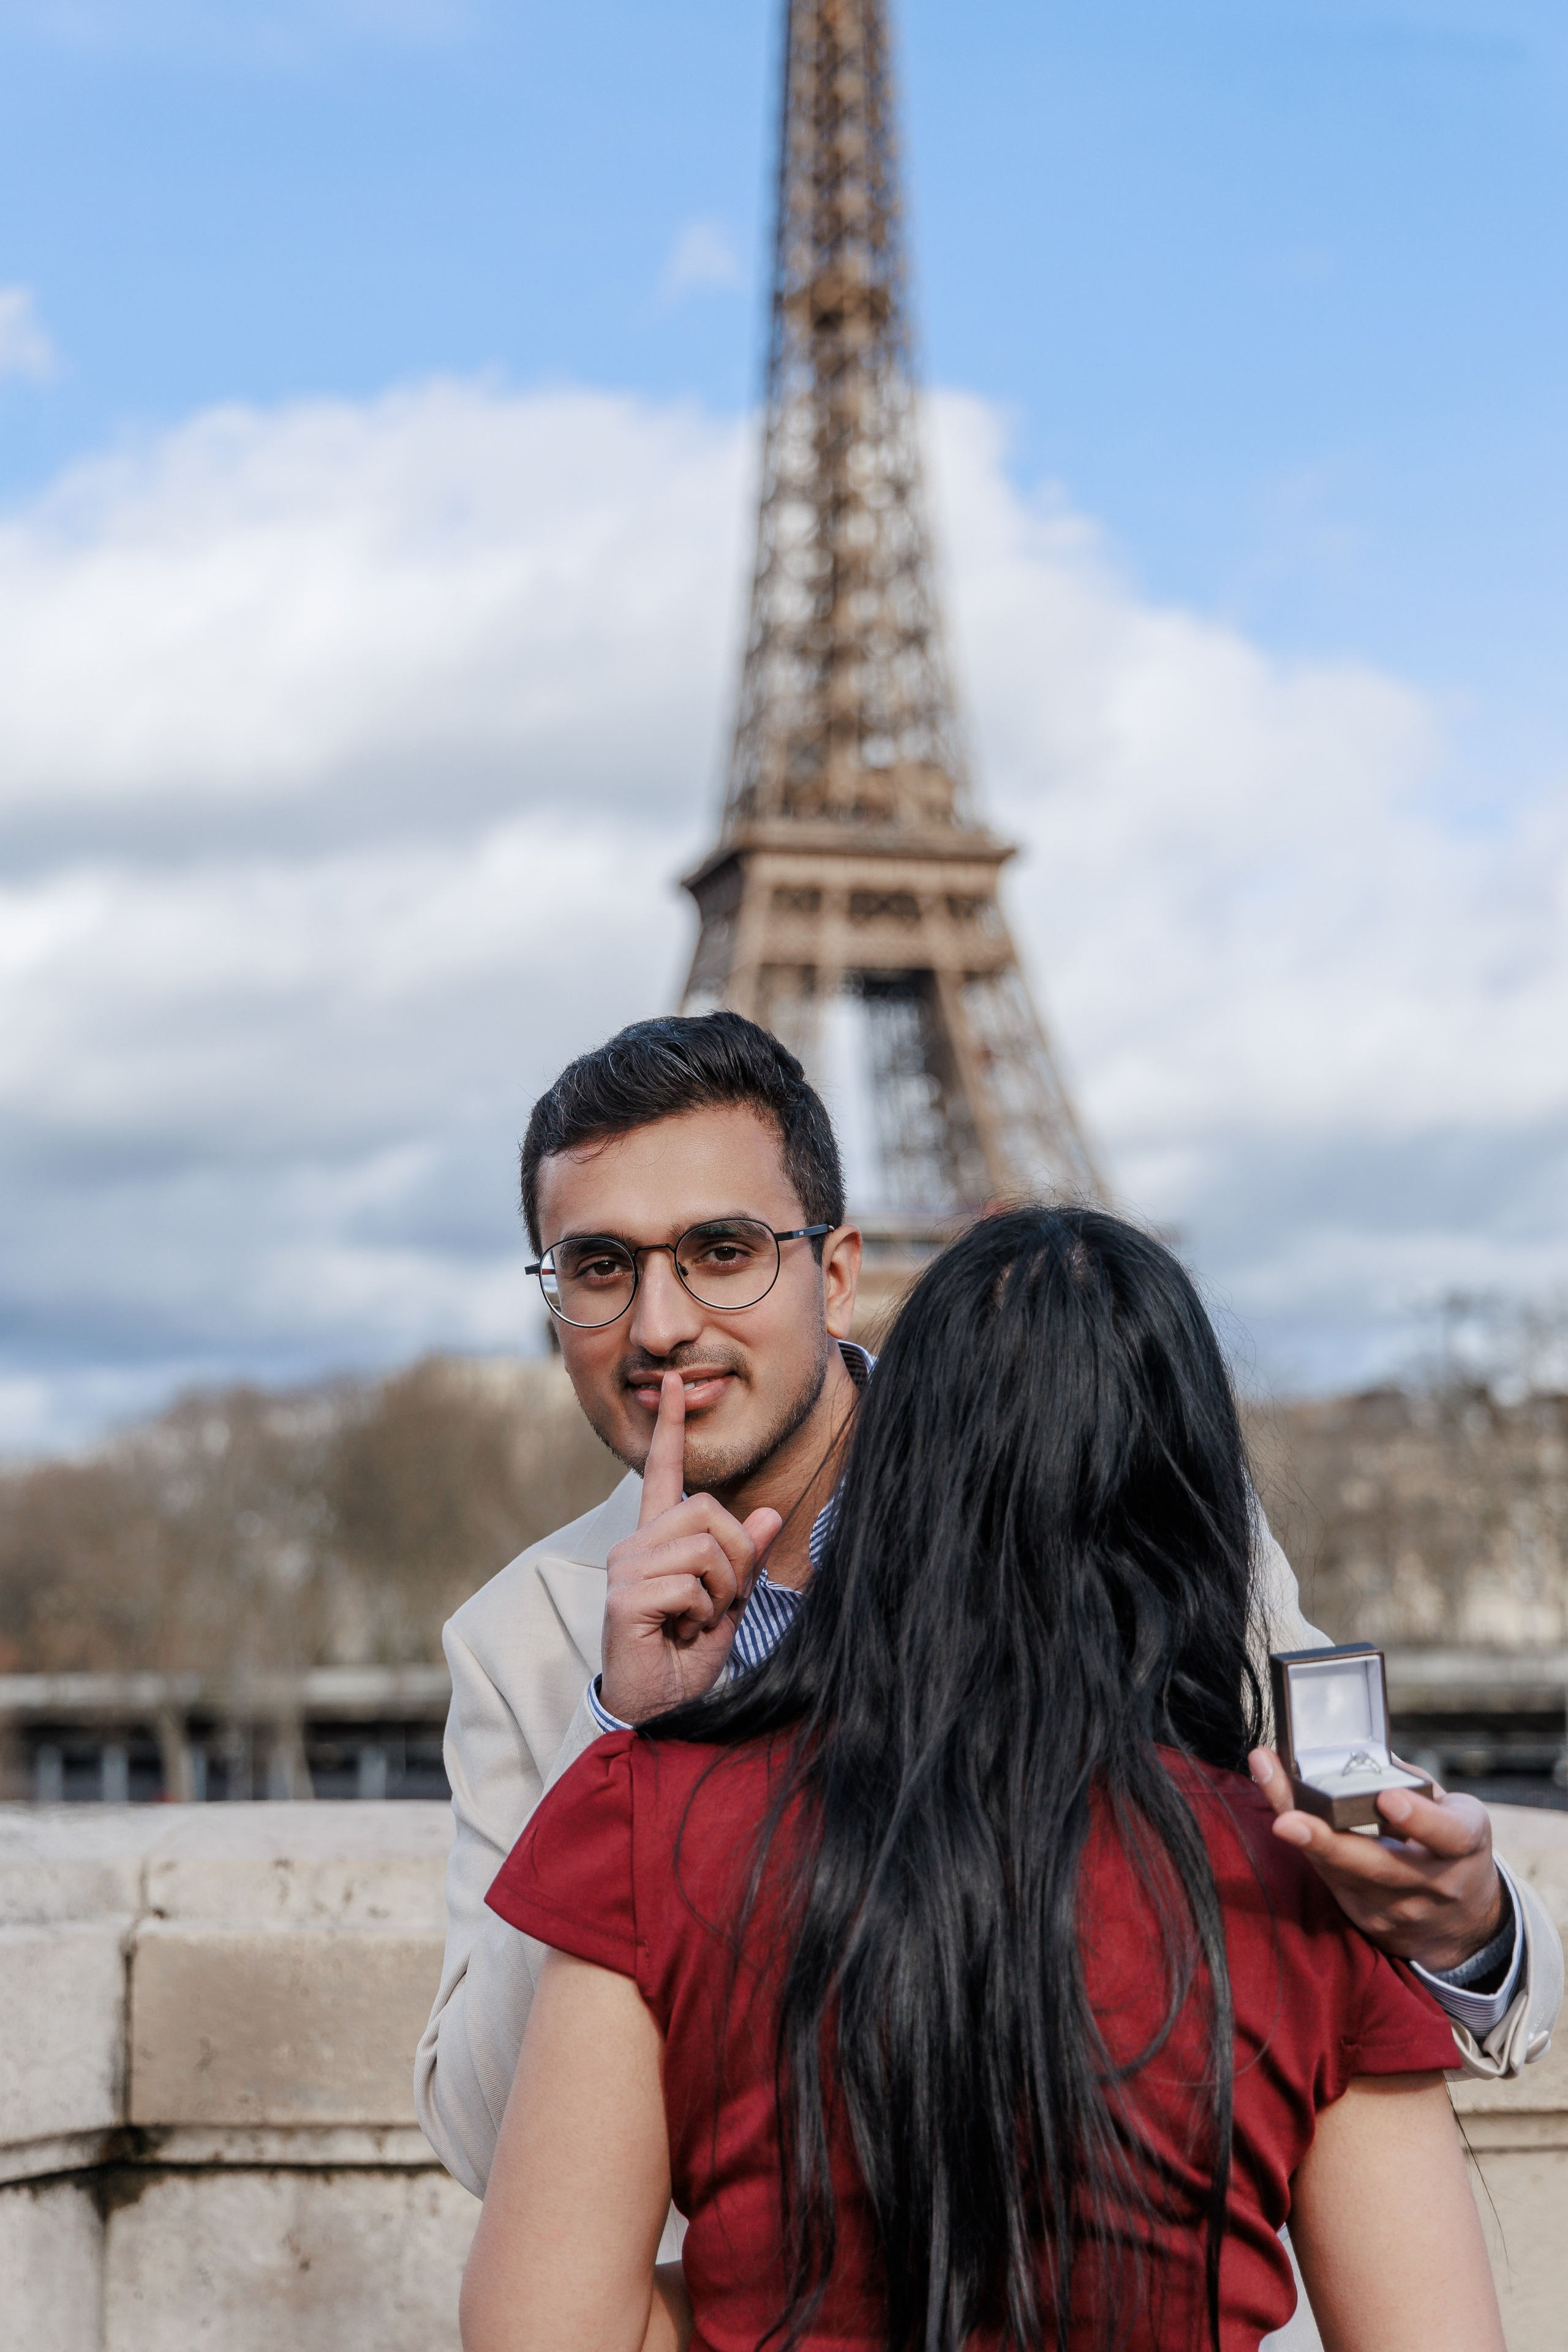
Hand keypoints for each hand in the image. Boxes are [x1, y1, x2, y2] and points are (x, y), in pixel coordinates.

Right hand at [599, 1372, 781, 1724]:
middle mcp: (635, 1545)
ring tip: (698, 1620)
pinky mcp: (625, 1597)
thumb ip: (745, 1558)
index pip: (662, 1473)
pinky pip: (691, 1584)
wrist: (657, 1709)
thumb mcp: (728, 1601)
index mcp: (657, 1541)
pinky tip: (680, 1633)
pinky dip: (702, 1614)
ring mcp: (626, 1569)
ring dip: (722, 1591)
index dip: (670, 1429)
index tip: (674, 1384)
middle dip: (737, 1558)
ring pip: (706, 1546)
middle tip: (721, 1601)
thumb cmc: (685, 1657)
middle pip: (708, 1510)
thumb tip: (771, 1515)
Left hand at [1248, 1747, 1507, 1973]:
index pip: (1447, 1835)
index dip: (1419, 1819)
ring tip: (1275, 1813)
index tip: (1386, 1798)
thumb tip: (1358, 1758)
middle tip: (1287, 1821)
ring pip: (1346, 1877)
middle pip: (1380, 1868)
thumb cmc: (1450, 1846)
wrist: (1465, 1922)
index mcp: (1463, 1845)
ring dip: (1306, 1845)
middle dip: (1330, 1843)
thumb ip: (1412, 1785)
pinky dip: (1309, 1852)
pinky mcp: (1371, 1922)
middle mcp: (1435, 1883)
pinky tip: (1286, 1823)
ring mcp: (1401, 1909)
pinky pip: (1333, 1882)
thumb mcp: (1454, 1812)